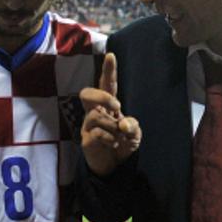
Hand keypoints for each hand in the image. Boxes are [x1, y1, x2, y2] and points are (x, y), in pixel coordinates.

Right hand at [80, 53, 140, 175]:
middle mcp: (95, 112)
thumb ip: (133, 127)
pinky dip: (110, 139)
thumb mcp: (135, 135)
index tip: (111, 55)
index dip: (108, 71)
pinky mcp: (86, 139)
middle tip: (117, 105)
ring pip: (95, 116)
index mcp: (108, 105)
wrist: (113, 166)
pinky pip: (96, 133)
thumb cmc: (123, 143)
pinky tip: (114, 144)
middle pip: (87, 94)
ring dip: (112, 126)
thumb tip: (122, 123)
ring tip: (119, 137)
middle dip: (101, 96)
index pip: (107, 85)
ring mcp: (88, 125)